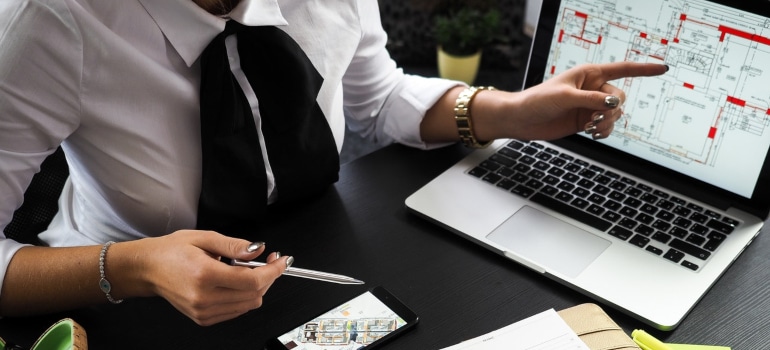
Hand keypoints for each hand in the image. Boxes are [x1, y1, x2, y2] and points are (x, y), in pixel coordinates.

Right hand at [125, 230, 289, 325]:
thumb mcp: (204, 238)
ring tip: (247, 269)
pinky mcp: (203, 318)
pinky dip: (244, 297)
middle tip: (269, 260)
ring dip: (257, 287)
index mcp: (205, 275)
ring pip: (249, 304)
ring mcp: (204, 311)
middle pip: (254, 294)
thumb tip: (258, 250)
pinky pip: (237, 311)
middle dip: (268, 276)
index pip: (252, 280)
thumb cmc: (171, 251)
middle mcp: (204, 297)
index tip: (282, 260)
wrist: (148, 269)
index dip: (273, 271)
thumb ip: (234, 246)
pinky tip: (236, 282)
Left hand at [481, 62, 667, 140]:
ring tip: (589, 127)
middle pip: (620, 97)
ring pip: (615, 114)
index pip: (623, 69)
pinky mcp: (586, 121)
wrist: (522, 119)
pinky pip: (607, 127)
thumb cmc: (538, 100)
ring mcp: (590, 106)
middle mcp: (593, 88)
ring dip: (607, 123)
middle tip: (594, 119)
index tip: (663, 68)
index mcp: (589, 74)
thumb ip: (591, 100)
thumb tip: (614, 103)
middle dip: (612, 110)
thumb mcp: (566, 97)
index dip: (644, 69)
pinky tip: (594, 134)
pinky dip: (604, 132)